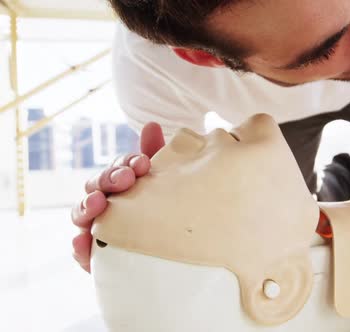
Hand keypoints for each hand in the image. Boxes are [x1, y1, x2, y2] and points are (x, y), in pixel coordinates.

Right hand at [71, 122, 164, 272]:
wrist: (175, 256)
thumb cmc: (165, 212)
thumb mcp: (164, 185)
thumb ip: (155, 156)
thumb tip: (152, 124)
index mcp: (122, 185)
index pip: (117, 169)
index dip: (127, 164)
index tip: (143, 164)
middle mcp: (106, 204)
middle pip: (97, 186)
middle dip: (109, 180)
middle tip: (126, 180)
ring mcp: (97, 229)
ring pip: (82, 214)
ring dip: (87, 206)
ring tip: (98, 204)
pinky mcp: (95, 257)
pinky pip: (82, 252)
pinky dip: (80, 246)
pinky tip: (82, 241)